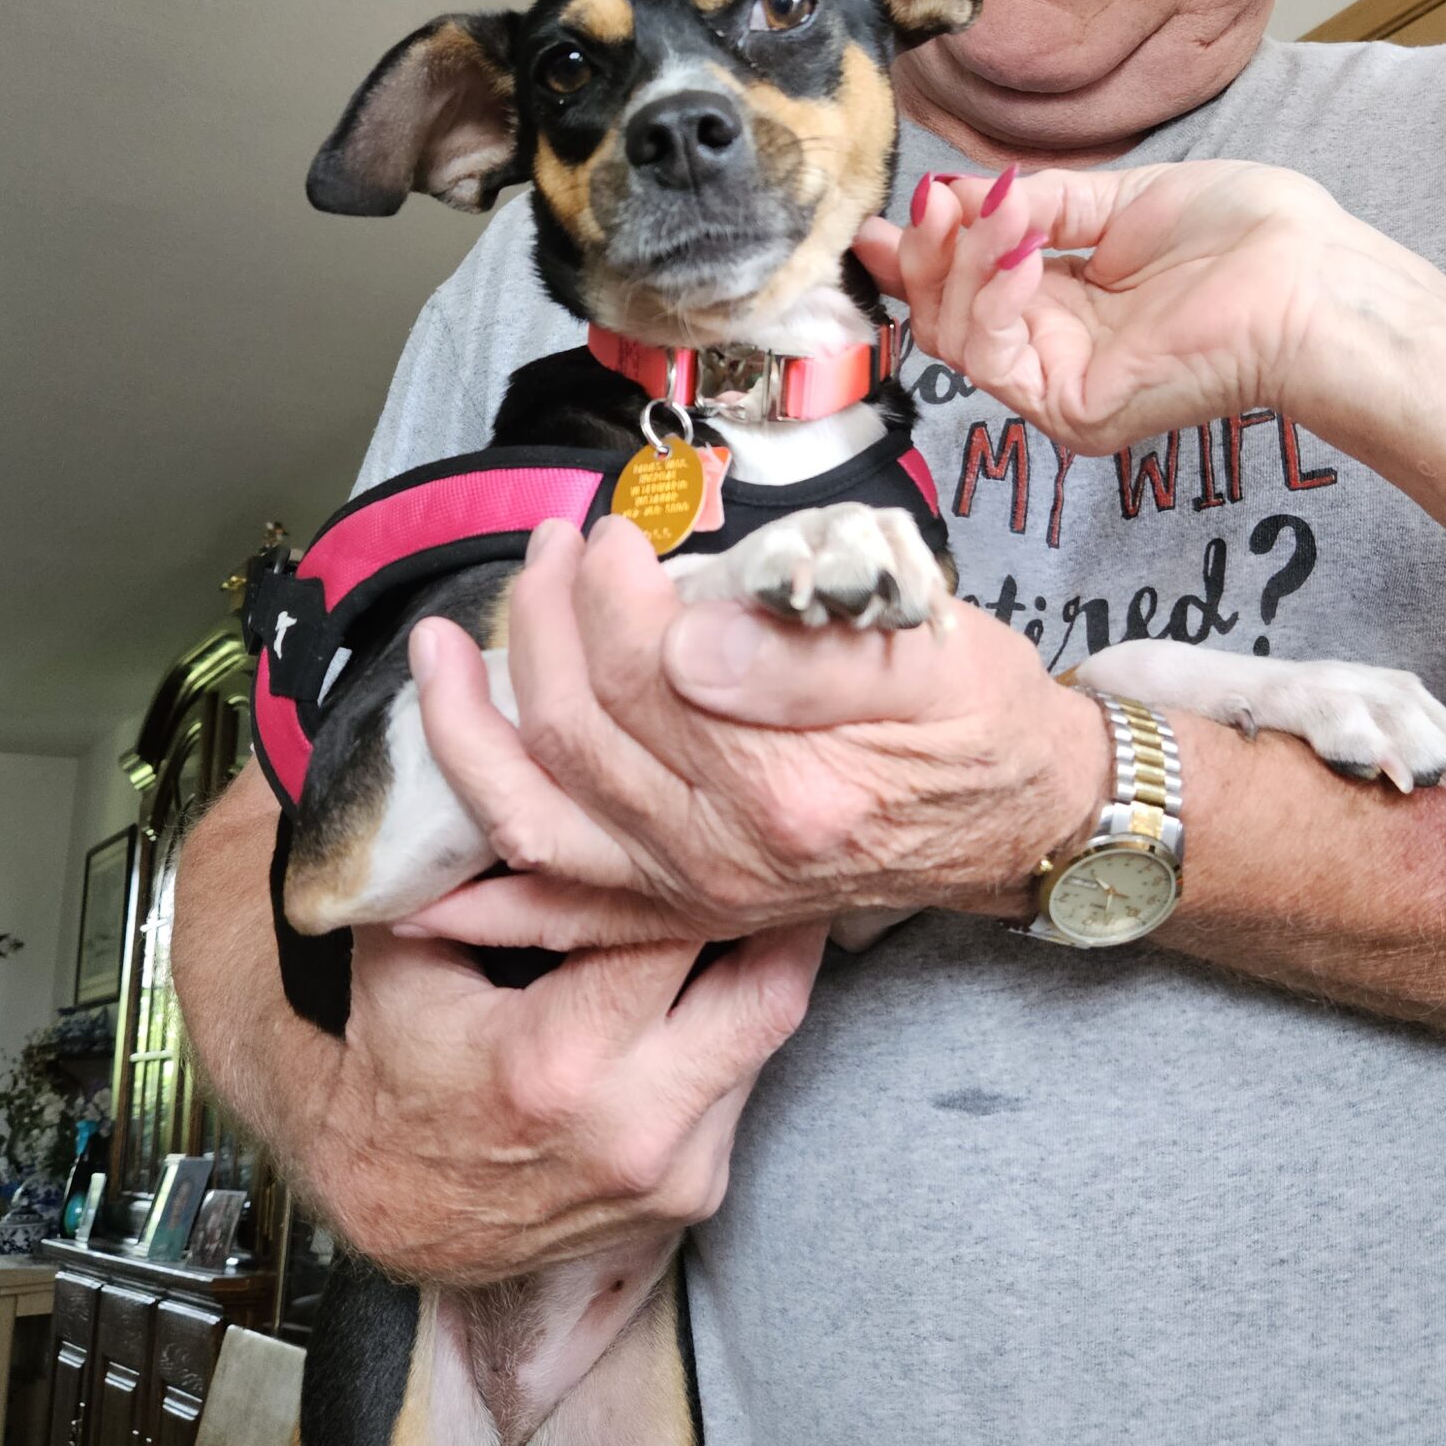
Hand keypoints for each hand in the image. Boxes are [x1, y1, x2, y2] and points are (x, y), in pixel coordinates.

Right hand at [171, 765, 825, 1284]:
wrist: (396, 1214)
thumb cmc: (399, 1065)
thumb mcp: (407, 952)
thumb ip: (457, 853)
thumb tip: (477, 710)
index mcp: (557, 1063)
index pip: (669, 926)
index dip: (695, 854)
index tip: (711, 794)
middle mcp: (635, 1129)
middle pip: (766, 983)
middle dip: (777, 899)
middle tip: (776, 827)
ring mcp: (675, 1172)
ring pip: (773, 1029)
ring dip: (769, 952)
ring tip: (765, 876)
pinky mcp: (696, 1194)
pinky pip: (749, 1077)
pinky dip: (743, 1013)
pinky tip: (731, 956)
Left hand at [391, 516, 1108, 950]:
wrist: (1027, 821)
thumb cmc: (986, 724)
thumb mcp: (940, 659)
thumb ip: (815, 649)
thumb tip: (689, 631)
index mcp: (788, 786)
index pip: (646, 671)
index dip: (609, 590)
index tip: (615, 529)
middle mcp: (726, 856)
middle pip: (579, 731)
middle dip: (543, 625)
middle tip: (550, 547)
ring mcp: (698, 893)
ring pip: (538, 820)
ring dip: (468, 736)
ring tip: (437, 654)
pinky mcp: (686, 911)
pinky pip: (562, 917)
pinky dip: (484, 906)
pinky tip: (419, 887)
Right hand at [855, 159, 1445, 458]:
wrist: (1311, 283)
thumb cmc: (1247, 238)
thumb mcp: (1121, 198)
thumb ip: (1036, 202)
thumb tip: (953, 194)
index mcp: (1067, 306)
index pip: (966, 289)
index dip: (924, 252)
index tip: (901, 209)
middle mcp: (1054, 355)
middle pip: (945, 317)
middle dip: (929, 254)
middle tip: (936, 204)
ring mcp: (1060, 389)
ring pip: (956, 337)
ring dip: (961, 263)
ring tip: (997, 213)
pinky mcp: (1072, 410)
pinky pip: (994, 355)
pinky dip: (993, 290)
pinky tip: (1022, 246)